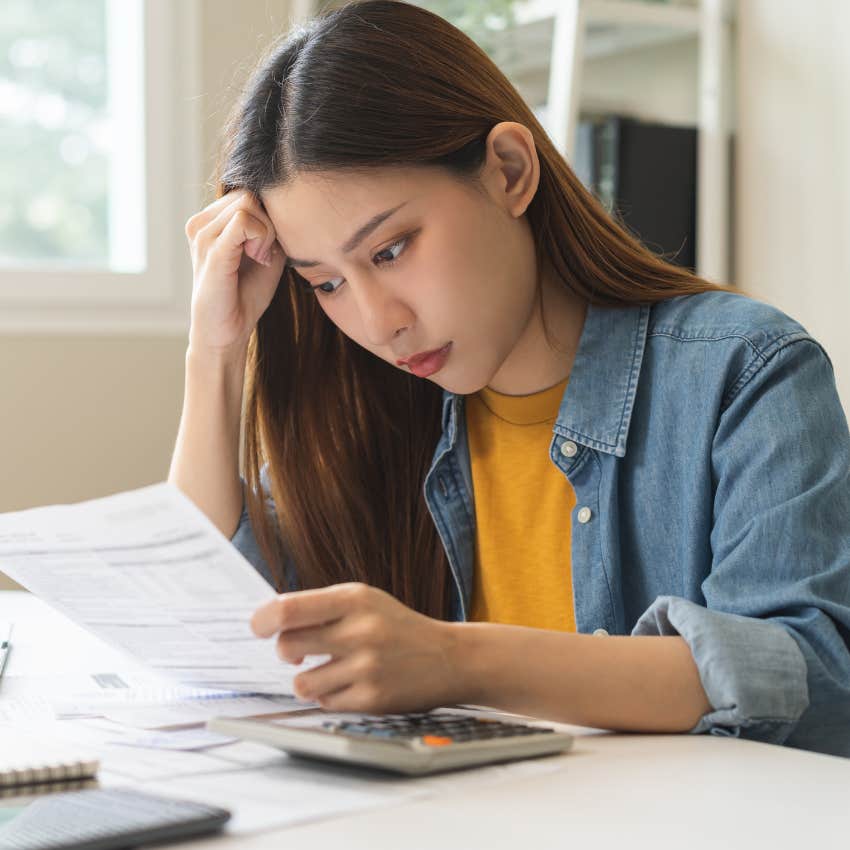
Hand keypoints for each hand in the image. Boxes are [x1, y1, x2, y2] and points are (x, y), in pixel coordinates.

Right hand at [184, 188, 286, 355]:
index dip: (266, 217)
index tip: (266, 248)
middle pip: (248, 195)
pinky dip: (261, 238)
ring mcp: (202, 235)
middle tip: (264, 254)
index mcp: (209, 222)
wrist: (228, 331)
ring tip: (259, 258)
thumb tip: (282, 205)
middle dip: (268, 222)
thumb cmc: (245, 295)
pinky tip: (259, 259)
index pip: (247, 194)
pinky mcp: (211, 250)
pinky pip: (243, 221)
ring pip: (248, 204)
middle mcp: (200, 224)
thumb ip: (270, 228)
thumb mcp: (265, 254)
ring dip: (266, 232)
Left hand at [250, 582, 461, 713]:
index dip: (263, 620)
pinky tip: (352, 684)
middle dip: (286, 653)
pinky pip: (325, 703)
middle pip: (288, 647)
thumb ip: (322, 608)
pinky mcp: (372, 699)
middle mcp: (360, 631)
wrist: (449, 657)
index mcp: (354, 599)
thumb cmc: (397, 627)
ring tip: (329, 671)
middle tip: (299, 653)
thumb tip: (269, 621)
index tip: (259, 628)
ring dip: (308, 679)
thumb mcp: (365, 602)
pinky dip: (330, 696)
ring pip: (302, 682)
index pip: (288, 609)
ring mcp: (366, 667)